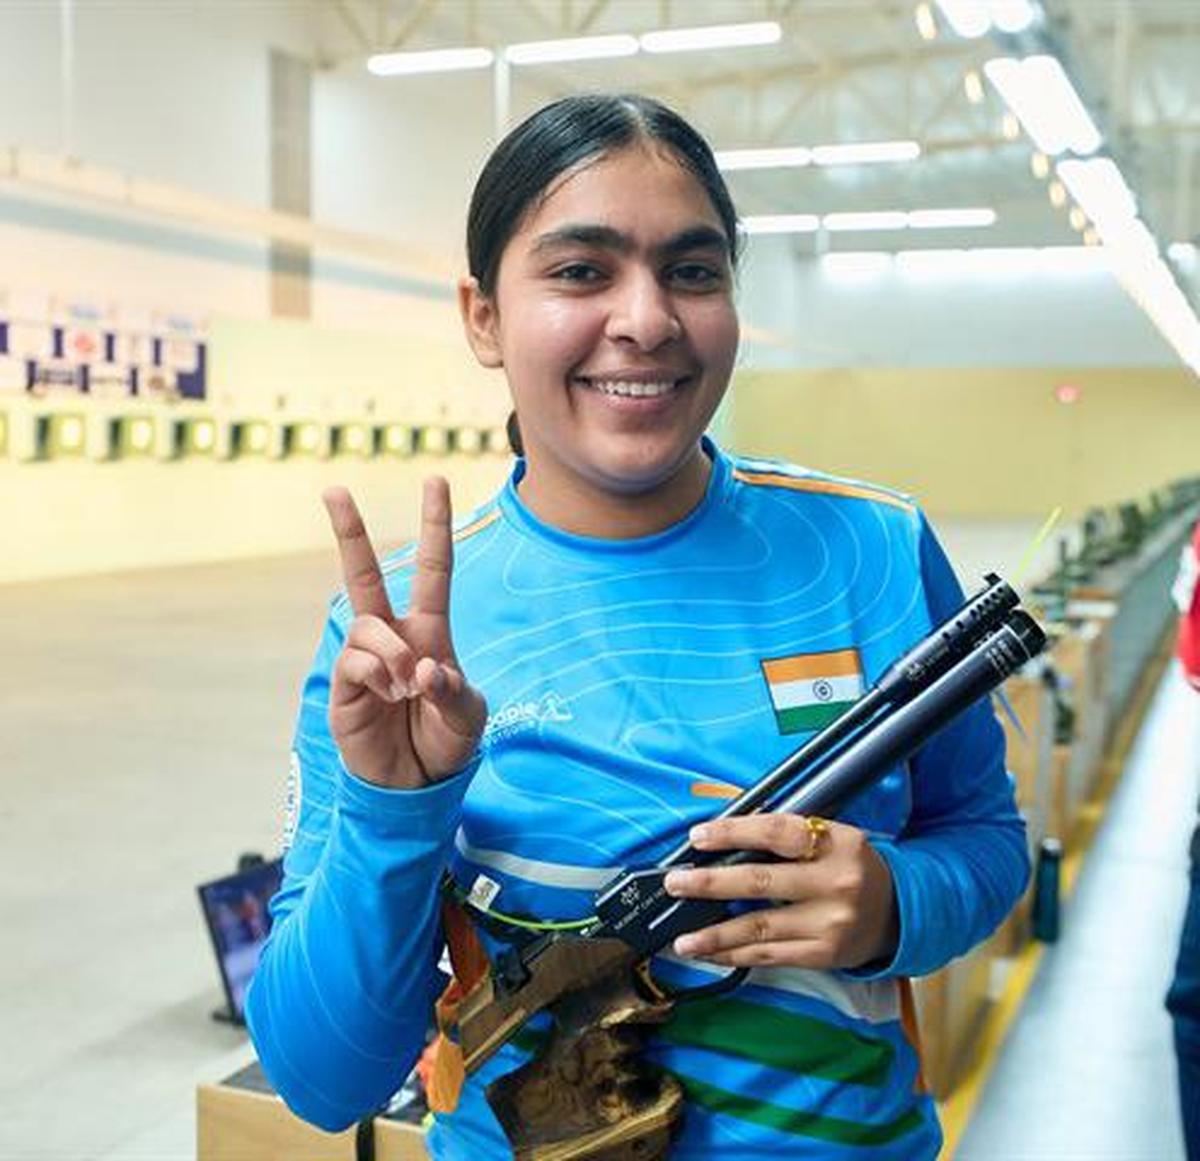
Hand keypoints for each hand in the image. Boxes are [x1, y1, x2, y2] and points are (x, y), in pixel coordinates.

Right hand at [322, 478, 486, 788]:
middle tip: (332, 489)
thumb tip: (422, 668)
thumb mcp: (468, 714)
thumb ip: (452, 689)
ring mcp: (365, 658)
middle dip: (348, 531)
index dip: (434, 525)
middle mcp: (392, 635)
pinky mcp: (345, 684)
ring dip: (393, 655)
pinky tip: (390, 697)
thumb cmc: (447, 741)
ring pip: (368, 626)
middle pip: (364, 574)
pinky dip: (378, 676)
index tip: (434, 480)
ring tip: (407, 689)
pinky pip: (356, 661)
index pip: (432, 568)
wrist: (417, 783)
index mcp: (429, 630)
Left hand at [662, 815, 898, 970]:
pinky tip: (710, 953)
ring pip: (759, 927)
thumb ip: (786, 837)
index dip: (733, 832)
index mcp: (838, 843)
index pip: (776, 831)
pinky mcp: (824, 955)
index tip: (698, 836)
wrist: (898, 912)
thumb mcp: (832, 838)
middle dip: (710, 883)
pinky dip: (734, 955)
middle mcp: (836, 883)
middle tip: (676, 883)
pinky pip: (769, 956)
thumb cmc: (849, 867)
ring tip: (681, 937)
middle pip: (760, 882)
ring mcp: (831, 923)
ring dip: (713, 934)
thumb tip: (723, 840)